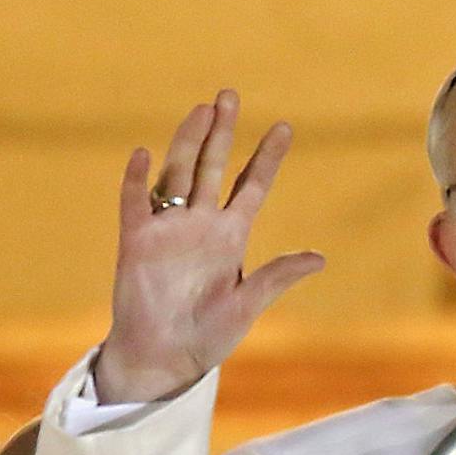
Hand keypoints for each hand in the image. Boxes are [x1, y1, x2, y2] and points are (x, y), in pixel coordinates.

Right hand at [97, 91, 325, 402]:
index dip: (267, 157)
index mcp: (230, 237)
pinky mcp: (135, 242)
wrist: (164, 359)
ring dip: (188, 142)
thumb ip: (277, 277)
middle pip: (213, 167)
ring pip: (178, 173)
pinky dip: (137, 179)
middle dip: (222, 132)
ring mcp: (167, 229)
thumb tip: (320, 258)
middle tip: (229, 95)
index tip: (284, 128)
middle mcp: (200, 224)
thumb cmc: (207, 337)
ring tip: (201, 110)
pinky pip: (135, 203)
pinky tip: (143, 154)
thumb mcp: (248, 305)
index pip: (252, 186)